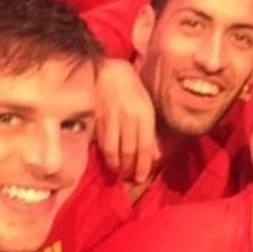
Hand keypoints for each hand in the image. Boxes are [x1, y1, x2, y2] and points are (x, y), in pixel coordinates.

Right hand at [96, 60, 160, 183]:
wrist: (112, 72)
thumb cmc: (134, 90)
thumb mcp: (148, 108)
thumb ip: (150, 132)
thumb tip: (154, 157)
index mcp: (144, 114)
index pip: (144, 146)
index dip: (143, 166)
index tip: (141, 177)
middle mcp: (128, 117)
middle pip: (128, 151)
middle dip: (130, 169)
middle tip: (131, 179)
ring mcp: (111, 118)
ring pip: (113, 150)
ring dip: (116, 165)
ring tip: (120, 172)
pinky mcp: (98, 119)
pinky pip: (102, 142)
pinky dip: (106, 155)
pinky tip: (109, 160)